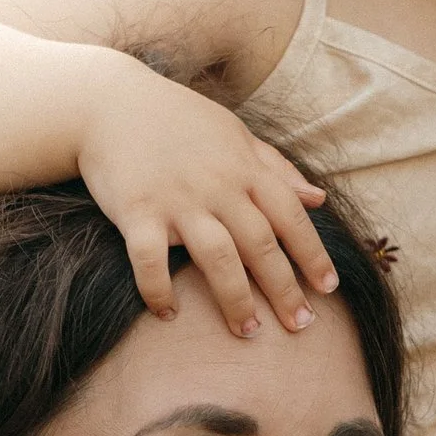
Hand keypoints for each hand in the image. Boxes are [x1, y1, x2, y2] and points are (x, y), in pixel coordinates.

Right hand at [77, 56, 337, 342]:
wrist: (108, 103)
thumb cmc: (178, 120)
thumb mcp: (235, 134)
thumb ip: (277, 169)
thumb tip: (319, 199)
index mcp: (244, 168)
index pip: (290, 215)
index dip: (312, 253)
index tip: (327, 288)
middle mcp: (217, 185)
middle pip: (260, 244)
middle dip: (284, 288)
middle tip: (301, 326)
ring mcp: (176, 199)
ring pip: (217, 256)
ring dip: (235, 298)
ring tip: (248, 332)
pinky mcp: (136, 210)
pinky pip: (149, 259)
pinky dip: (158, 289)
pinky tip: (168, 314)